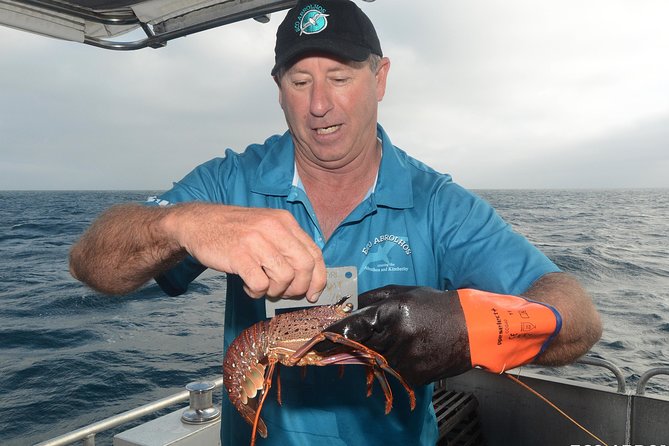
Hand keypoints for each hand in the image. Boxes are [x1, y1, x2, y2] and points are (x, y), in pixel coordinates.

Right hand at [166, 203, 326, 299]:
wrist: (199, 222)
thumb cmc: (235, 230)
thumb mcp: (267, 228)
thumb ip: (288, 246)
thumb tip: (309, 278)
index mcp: (285, 221)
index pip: (314, 253)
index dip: (318, 279)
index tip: (313, 293)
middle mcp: (273, 228)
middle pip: (304, 267)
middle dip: (298, 288)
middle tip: (285, 293)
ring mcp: (256, 240)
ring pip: (284, 278)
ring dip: (275, 291)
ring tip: (263, 288)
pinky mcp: (239, 255)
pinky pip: (260, 284)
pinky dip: (256, 292)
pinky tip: (248, 286)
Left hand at [325, 285, 560, 385]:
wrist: (473, 328)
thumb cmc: (437, 305)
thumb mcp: (404, 292)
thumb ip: (373, 299)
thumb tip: (348, 305)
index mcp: (392, 312)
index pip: (352, 327)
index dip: (332, 335)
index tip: (316, 341)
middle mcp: (396, 336)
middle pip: (361, 346)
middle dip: (353, 345)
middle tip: (348, 343)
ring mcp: (405, 358)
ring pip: (376, 360)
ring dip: (379, 353)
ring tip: (404, 339)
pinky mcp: (414, 375)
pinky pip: (392, 372)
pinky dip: (396, 364)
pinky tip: (414, 350)